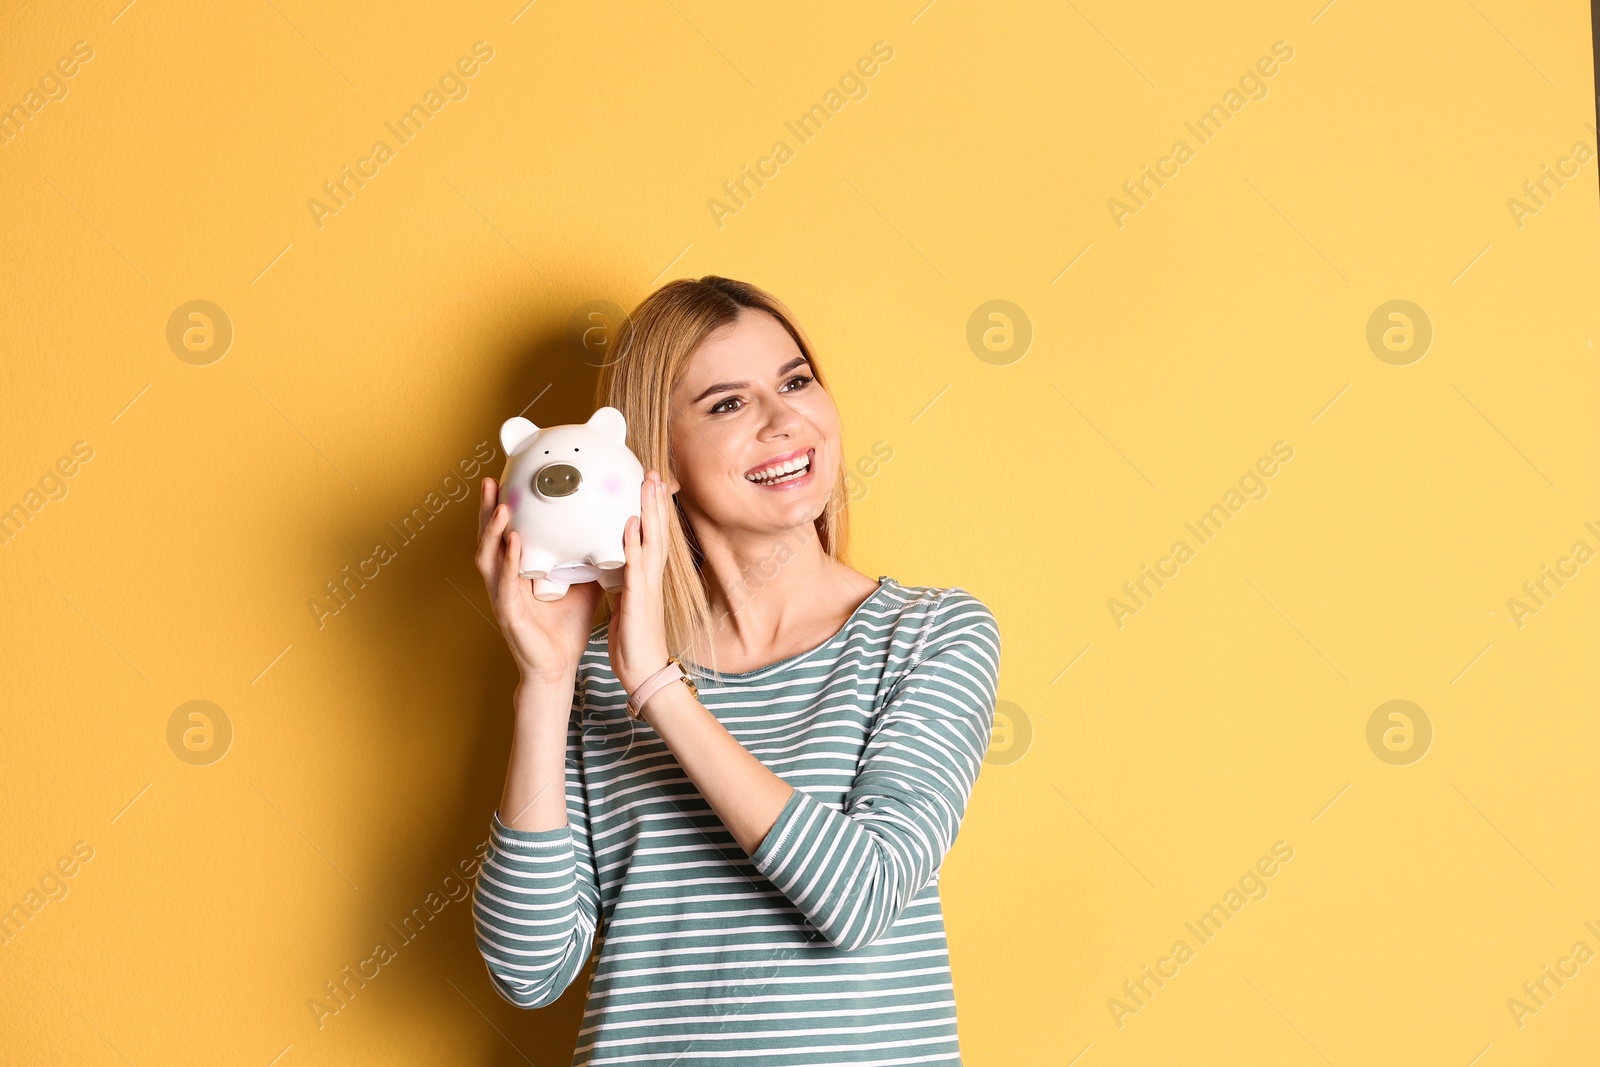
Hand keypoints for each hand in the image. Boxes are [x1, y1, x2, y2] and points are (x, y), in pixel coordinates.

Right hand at [475, 477, 601, 686]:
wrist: (560, 666)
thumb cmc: (566, 627)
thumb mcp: (584, 584)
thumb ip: (590, 559)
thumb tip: (613, 532)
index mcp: (519, 571)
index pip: (507, 533)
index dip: (504, 507)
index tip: (507, 478)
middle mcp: (505, 581)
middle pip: (489, 539)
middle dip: (486, 510)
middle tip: (490, 480)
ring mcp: (503, 597)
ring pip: (488, 558)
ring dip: (492, 531)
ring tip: (501, 506)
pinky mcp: (508, 614)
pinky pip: (505, 584)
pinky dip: (508, 562)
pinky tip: (514, 543)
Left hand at [609, 469, 672, 693]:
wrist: (644, 672)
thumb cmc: (634, 641)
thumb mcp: (626, 603)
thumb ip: (623, 581)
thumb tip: (613, 566)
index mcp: (646, 577)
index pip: (652, 536)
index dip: (652, 510)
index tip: (649, 484)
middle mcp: (651, 577)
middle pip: (657, 531)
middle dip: (655, 500)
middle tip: (653, 472)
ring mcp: (647, 586)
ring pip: (651, 541)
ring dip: (650, 511)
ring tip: (647, 484)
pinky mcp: (638, 599)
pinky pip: (635, 566)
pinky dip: (633, 543)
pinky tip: (629, 523)